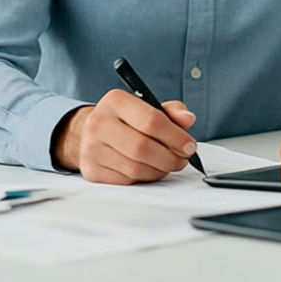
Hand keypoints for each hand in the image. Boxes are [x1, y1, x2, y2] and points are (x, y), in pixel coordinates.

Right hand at [52, 90, 196, 183]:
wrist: (92, 132)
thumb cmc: (126, 120)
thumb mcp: (148, 107)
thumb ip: (172, 112)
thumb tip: (188, 119)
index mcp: (115, 101)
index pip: (151, 120)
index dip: (176, 136)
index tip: (189, 145)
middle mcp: (98, 122)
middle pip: (143, 148)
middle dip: (170, 157)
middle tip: (182, 159)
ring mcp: (91, 148)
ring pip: (136, 168)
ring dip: (159, 170)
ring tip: (167, 164)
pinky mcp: (91, 170)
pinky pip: (126, 181)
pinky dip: (144, 178)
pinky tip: (149, 170)